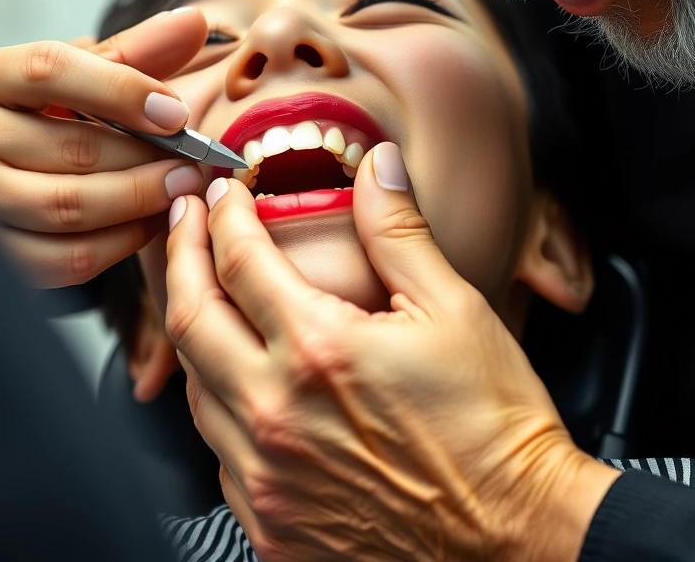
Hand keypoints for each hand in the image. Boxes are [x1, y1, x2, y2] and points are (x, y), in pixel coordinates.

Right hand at [0, 7, 208, 286]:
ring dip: (141, 201)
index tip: (176, 113)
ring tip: (180, 187)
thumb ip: (132, 52)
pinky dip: (117, 242)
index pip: (53, 70)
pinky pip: (63, 258)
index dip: (124, 91)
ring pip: (70, 206)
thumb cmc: (24, 111)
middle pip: (73, 148)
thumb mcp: (68, 73)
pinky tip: (147, 222)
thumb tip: (192, 22)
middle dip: (150, 157)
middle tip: (194, 161)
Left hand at [165, 144, 618, 561]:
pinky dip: (220, 403)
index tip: (223, 194)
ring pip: (194, 387)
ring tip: (211, 294)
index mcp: (320, 351)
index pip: (239, 261)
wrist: (515, 535)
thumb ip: (399, 229)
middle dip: (179, 257)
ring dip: (196, 330)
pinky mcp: (272, 527)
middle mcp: (277, 417)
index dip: (223, 216)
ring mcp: (267, 479)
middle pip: (191, 317)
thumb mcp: (453, 308)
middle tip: (185, 223)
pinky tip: (245, 383)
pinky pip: (217, 452)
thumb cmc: (494, 428)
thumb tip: (378, 168)